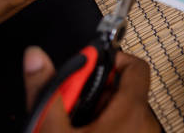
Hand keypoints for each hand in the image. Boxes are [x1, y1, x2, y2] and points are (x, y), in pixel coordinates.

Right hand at [23, 47, 161, 131]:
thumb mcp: (54, 128)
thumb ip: (48, 89)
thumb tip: (37, 59)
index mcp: (132, 111)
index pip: (136, 65)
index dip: (110, 60)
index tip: (88, 67)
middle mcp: (145, 122)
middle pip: (125, 87)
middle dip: (95, 89)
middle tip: (72, 102)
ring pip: (124, 107)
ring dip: (99, 108)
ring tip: (75, 123)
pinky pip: (126, 123)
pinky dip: (106, 123)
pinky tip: (85, 131)